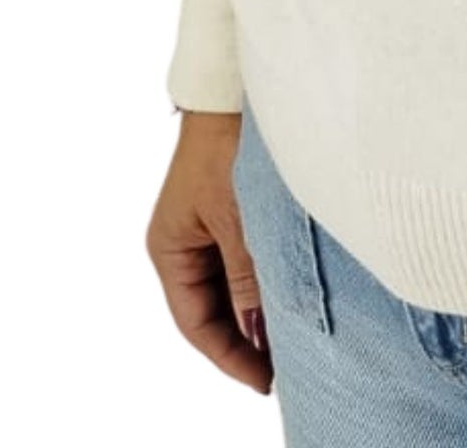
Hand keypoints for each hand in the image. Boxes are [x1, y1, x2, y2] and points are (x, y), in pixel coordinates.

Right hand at [145, 107, 272, 393]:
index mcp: (169, 248)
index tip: (266, 380)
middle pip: (214, 307)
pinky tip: (296, 290)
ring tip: (298, 335)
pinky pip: (249, 257)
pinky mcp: (237, 207)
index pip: (196, 322)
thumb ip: (249, 278)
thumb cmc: (230, 145)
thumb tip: (258, 336)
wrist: (239, 85)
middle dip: (247, 338)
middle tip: (288, 366)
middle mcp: (186, 241)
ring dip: (261, 307)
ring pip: (235, 283)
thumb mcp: (240, 220)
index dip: (230, 356)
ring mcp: (211, 224)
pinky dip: (268, 278)